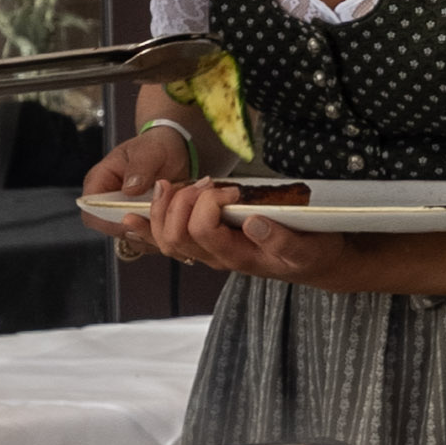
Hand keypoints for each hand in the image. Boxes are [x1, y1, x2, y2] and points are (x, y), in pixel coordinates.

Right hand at [80, 120, 197, 258]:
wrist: (175, 148)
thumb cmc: (157, 145)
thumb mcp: (150, 150)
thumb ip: (140, 167)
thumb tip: (130, 189)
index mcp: (100, 182)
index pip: (92, 213)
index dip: (109, 223)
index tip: (135, 220)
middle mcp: (108, 201)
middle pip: (110, 229)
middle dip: (135, 230)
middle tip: (159, 224)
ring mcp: (124, 212)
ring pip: (129, 235)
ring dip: (149, 234)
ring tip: (170, 223)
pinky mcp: (141, 219)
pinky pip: (145, 236)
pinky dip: (159, 235)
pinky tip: (175, 226)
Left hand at [136, 175, 353, 285]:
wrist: (313, 262)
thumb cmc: (311, 253)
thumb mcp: (307, 248)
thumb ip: (282, 239)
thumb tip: (253, 223)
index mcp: (238, 256)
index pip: (202, 230)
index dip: (207, 204)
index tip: (232, 188)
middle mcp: (216, 257)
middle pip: (175, 235)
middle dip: (180, 203)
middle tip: (203, 182)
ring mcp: (208, 252)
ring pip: (166, 238)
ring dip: (162, 209)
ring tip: (169, 186)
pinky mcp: (206, 244)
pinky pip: (168, 241)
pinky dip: (148, 227)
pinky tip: (132, 217)